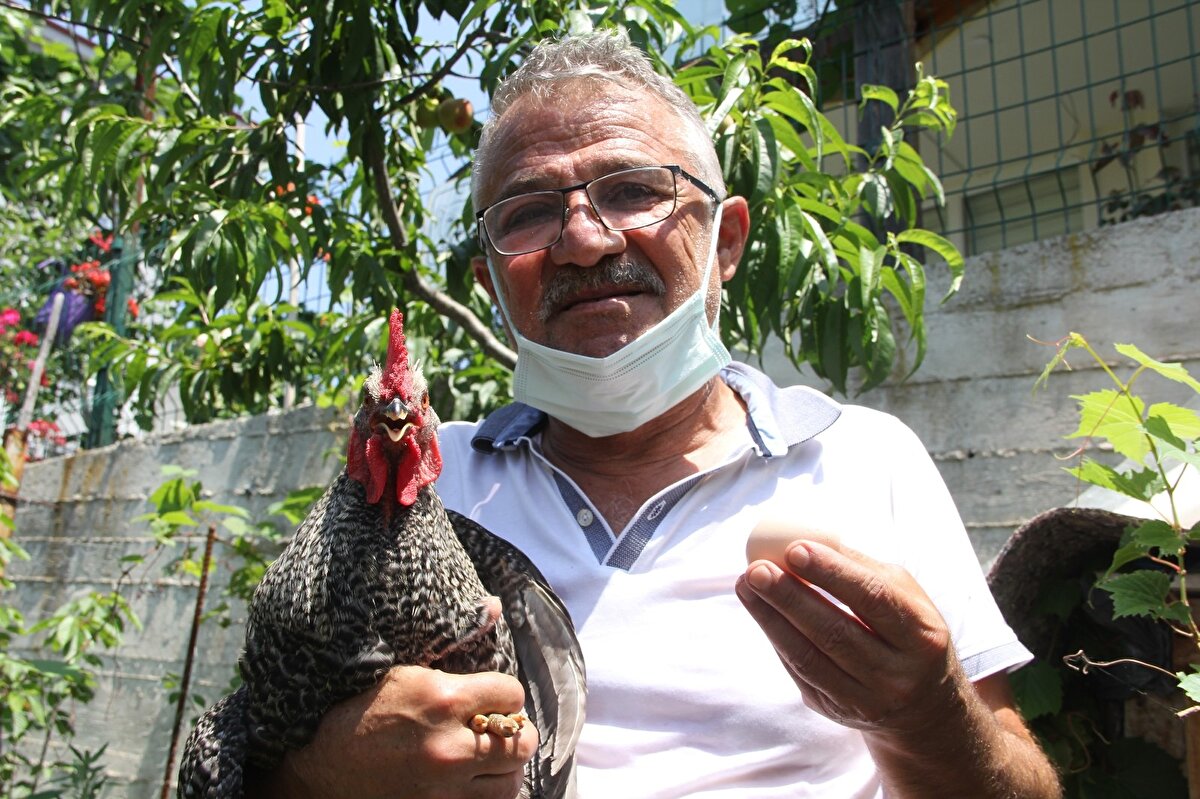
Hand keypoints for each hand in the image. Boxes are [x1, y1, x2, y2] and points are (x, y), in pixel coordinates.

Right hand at [256, 665, 536, 798]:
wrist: (317, 761)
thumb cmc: (359, 705)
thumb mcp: (404, 667)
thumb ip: (455, 649)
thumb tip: (499, 605)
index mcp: (441, 698)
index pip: (512, 694)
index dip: (505, 693)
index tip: (494, 696)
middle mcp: (448, 746)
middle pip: (521, 743)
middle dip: (515, 730)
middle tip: (500, 726)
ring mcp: (442, 785)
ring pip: (510, 781)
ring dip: (505, 765)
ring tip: (491, 754)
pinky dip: (486, 789)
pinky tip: (474, 777)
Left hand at [735, 539, 963, 736]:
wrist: (923, 704)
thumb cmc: (908, 631)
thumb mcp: (904, 596)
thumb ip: (861, 569)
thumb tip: (809, 539)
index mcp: (920, 636)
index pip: (873, 600)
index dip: (832, 573)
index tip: (795, 549)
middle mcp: (896, 674)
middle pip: (835, 633)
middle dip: (790, 597)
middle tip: (757, 569)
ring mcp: (865, 699)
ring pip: (809, 657)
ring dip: (771, 618)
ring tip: (746, 584)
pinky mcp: (835, 710)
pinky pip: (799, 671)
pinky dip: (776, 638)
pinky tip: (760, 610)